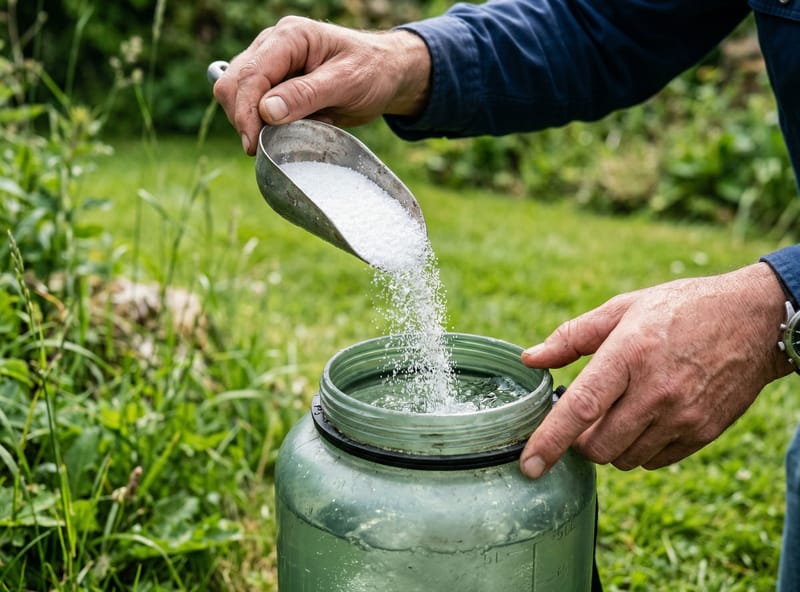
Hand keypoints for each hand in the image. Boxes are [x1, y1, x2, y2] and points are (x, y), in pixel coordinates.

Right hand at [212, 16, 430, 154]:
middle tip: (272, 144)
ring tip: (302, 126)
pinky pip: (254, 107)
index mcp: (289, 37)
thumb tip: (266, 111)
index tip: (253, 144)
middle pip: (232, 84)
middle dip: (245, 119)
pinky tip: (299, 124)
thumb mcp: (346, 82)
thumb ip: (306, 95)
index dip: (245, 112)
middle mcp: (272, 45)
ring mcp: (270, 64)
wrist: (386, 73)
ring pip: (238, 97)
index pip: (250, 75)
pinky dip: (269, 124)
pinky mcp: (273, 84)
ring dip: (259, 122)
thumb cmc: (372, 71)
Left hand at [519, 262, 793, 478]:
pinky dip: (638, 449)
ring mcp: (683, 416)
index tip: (528, 465)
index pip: (581, 408)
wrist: (753, 319)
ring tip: (618, 412)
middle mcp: (657, 391)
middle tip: (583, 418)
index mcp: (630, 354)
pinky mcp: (703, 432)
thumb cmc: (679, 309)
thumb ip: (572, 336)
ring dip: (609, 445)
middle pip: (599, 446)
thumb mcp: (623, 308)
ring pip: (624, 459)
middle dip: (579, 441)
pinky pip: (653, 460)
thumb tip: (530, 358)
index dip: (550, 440)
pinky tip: (644, 419)